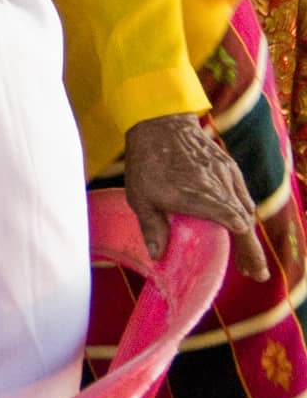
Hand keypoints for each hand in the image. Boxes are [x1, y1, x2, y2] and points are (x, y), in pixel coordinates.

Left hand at [124, 113, 267, 280]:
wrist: (161, 122)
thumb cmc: (147, 160)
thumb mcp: (140, 195)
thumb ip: (152, 225)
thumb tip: (157, 255)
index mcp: (197, 193)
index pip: (228, 218)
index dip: (238, 238)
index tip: (245, 261)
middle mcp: (218, 185)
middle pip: (242, 221)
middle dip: (251, 250)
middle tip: (256, 274)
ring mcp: (226, 175)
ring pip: (245, 209)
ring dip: (249, 236)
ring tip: (249, 263)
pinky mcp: (229, 168)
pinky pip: (242, 195)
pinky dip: (244, 215)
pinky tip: (241, 229)